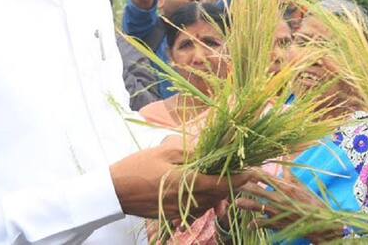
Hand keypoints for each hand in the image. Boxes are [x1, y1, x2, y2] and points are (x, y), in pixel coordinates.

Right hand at [110, 136, 251, 218]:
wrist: (115, 191)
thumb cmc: (138, 167)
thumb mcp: (166, 152)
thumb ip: (192, 153)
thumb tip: (213, 150)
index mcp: (188, 183)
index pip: (221, 184)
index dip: (239, 178)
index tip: (252, 171)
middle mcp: (188, 201)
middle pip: (218, 195)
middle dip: (228, 183)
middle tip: (236, 168)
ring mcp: (180, 212)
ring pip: (208, 203)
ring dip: (216, 191)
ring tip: (217, 175)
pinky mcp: (174, 216)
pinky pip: (196, 208)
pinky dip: (202, 198)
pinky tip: (197, 185)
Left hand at [236, 172, 342, 242]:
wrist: (321, 224)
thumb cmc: (311, 203)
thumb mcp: (300, 186)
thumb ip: (289, 173)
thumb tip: (286, 155)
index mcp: (285, 187)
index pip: (266, 177)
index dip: (254, 172)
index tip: (244, 168)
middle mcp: (279, 198)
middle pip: (258, 190)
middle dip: (245, 186)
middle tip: (234, 182)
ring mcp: (277, 212)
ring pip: (257, 207)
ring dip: (246, 204)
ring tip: (236, 202)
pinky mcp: (277, 224)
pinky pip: (263, 224)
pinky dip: (255, 224)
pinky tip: (249, 224)